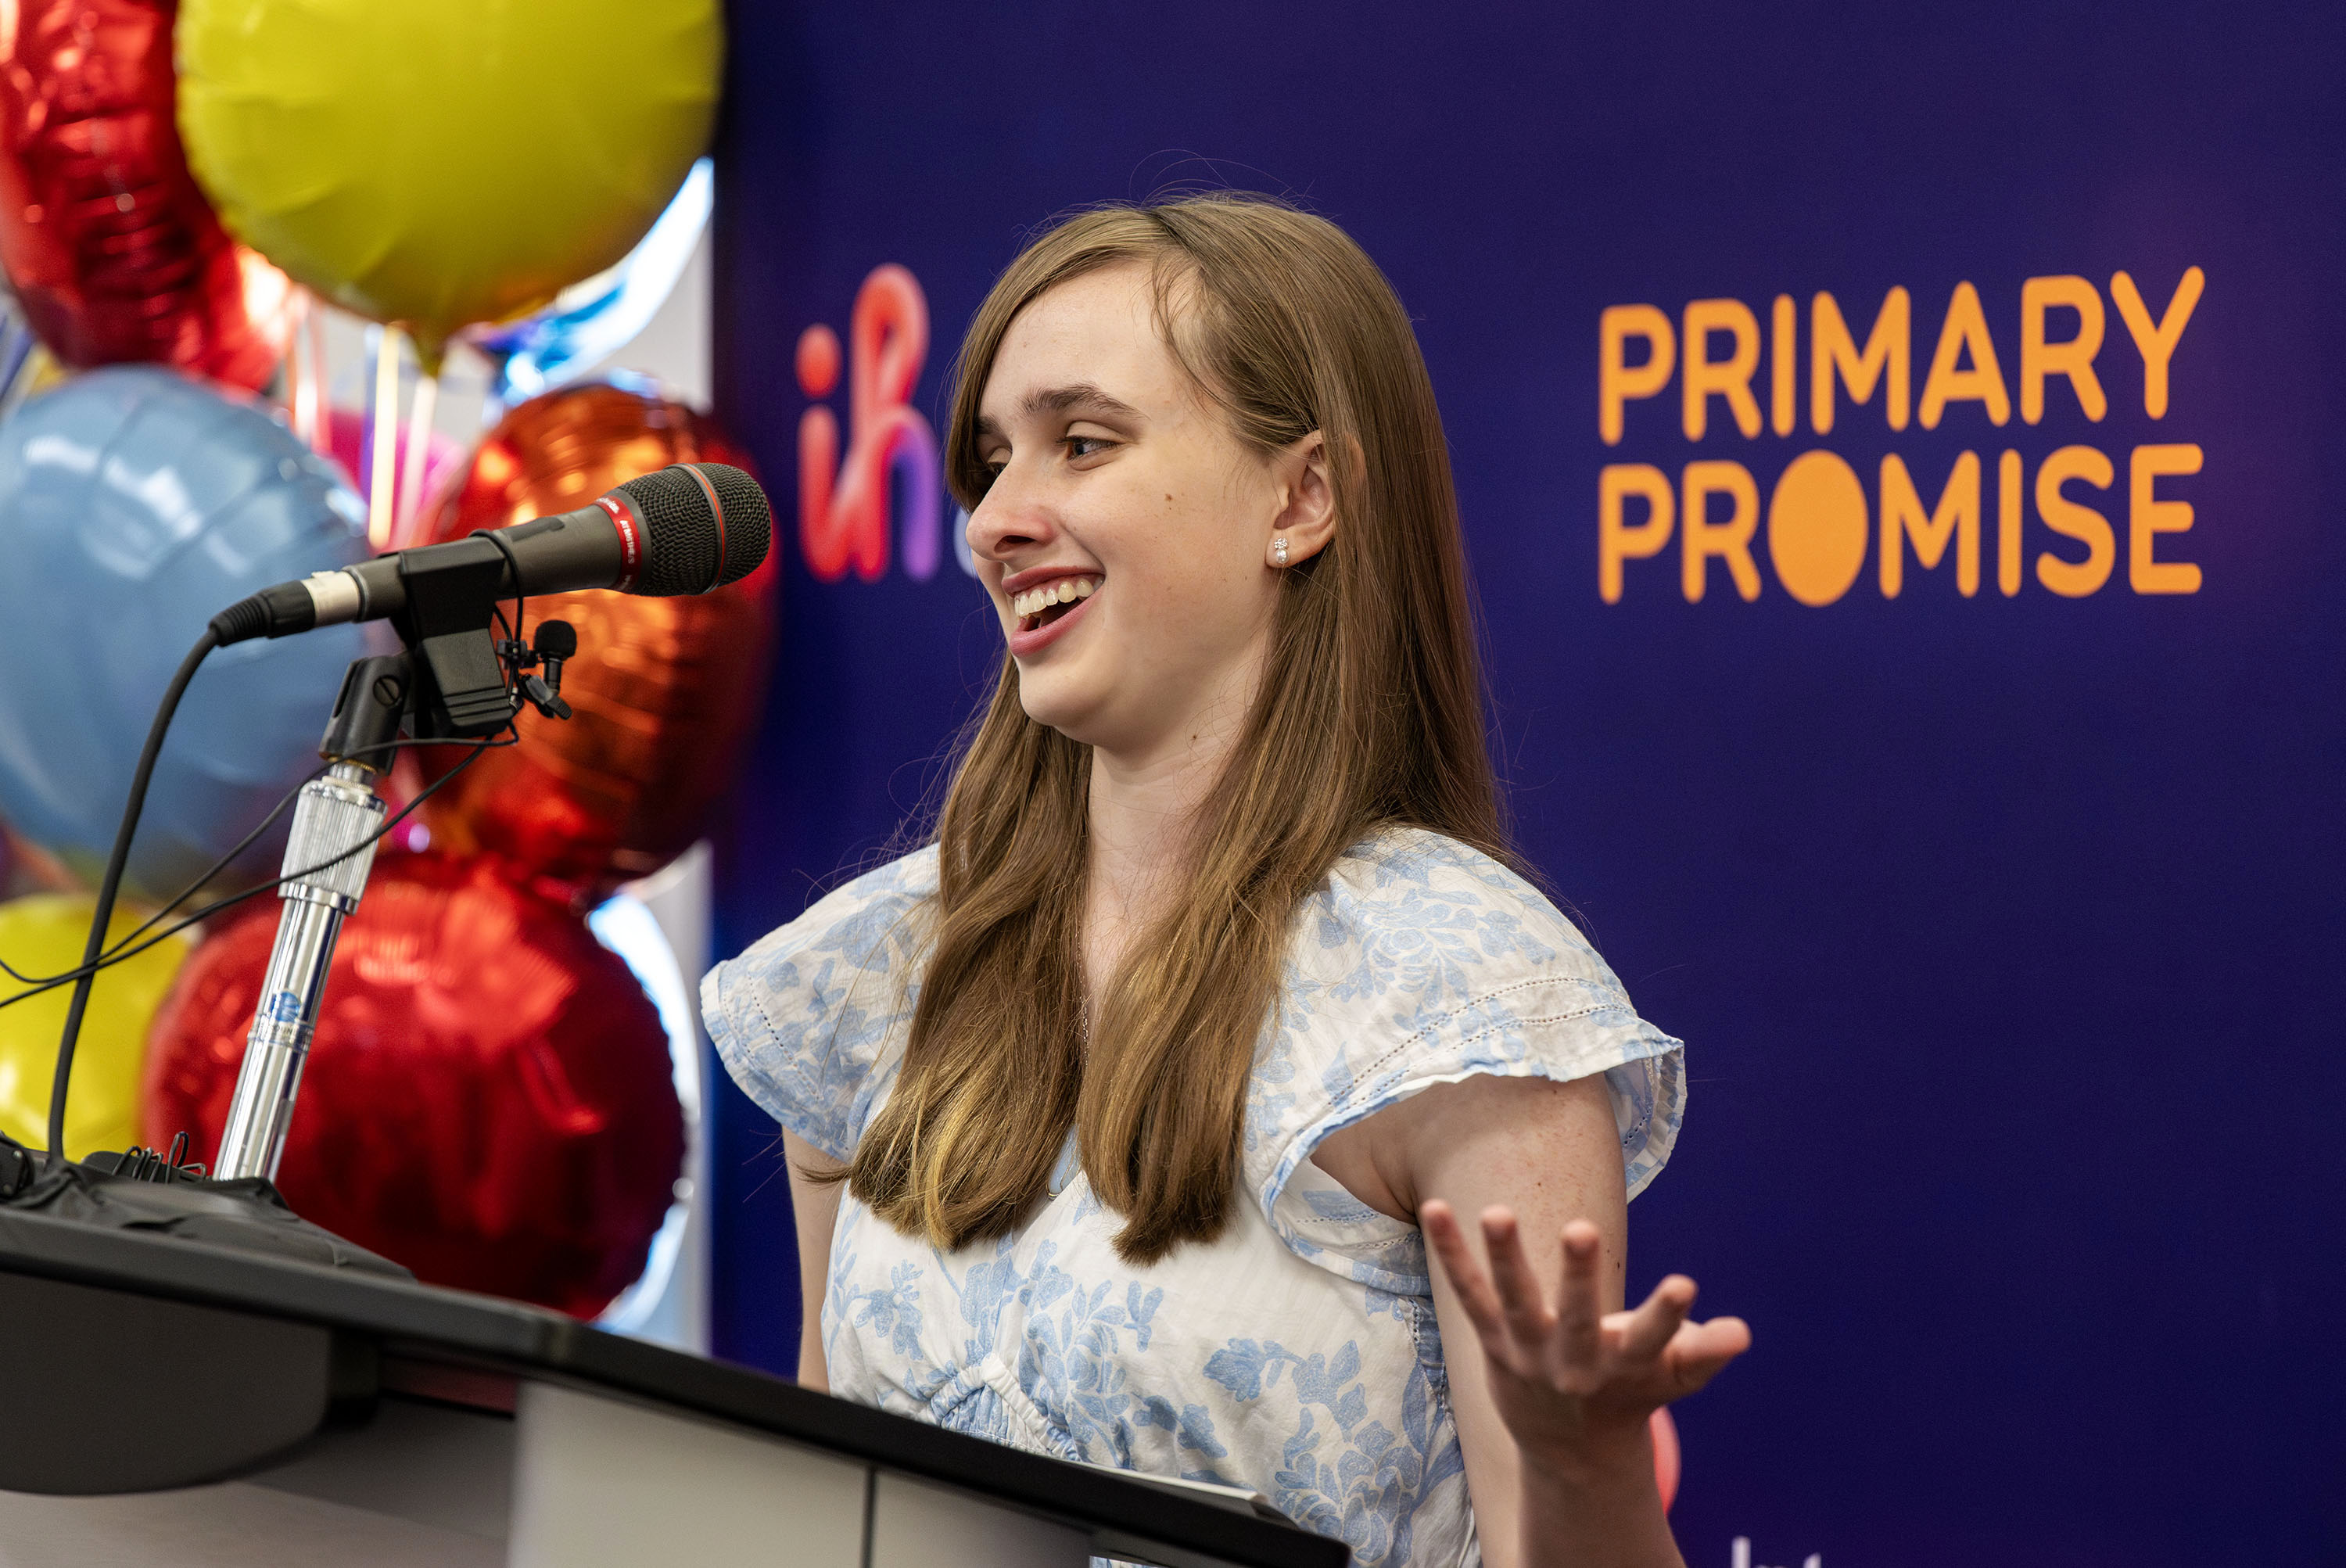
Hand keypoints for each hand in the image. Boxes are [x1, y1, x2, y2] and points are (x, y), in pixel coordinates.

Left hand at [1421, 1201, 1749, 1478]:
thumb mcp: (1673, 1376)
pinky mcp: (1493, 1341)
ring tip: (1496, 1211)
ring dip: (1504, 1257)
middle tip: (1580, 1228)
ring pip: (1515, 1302)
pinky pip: (1470, 1293)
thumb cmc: (1632, 1391)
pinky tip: (1435, 1208)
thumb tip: (1740, 1334)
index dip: (1668, 1316)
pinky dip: (1452, 1253)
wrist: (1572, 1450)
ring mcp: (1530, 1351)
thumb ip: (1704, 1353)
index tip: (1684, 1284)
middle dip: (1578, 1276)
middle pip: (1577, 1318)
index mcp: (1627, 1367)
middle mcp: (1575, 1362)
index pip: (1653, 1341)